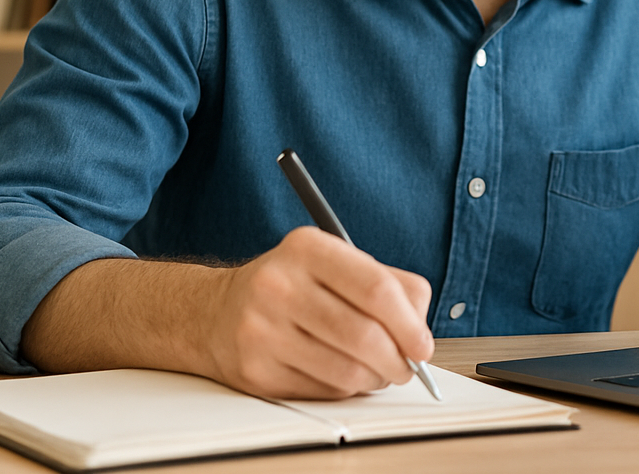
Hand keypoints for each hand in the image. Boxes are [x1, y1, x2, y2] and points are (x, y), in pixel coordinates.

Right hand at [208, 226, 433, 398]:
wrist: (214, 313)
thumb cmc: (289, 287)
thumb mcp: (333, 263)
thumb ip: (388, 284)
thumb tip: (420, 330)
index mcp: (307, 248)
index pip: (376, 288)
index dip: (409, 323)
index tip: (423, 345)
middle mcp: (279, 285)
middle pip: (365, 335)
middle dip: (398, 360)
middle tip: (407, 366)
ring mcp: (262, 330)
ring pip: (347, 371)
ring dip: (375, 378)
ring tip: (377, 371)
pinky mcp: (256, 371)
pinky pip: (324, 391)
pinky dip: (345, 389)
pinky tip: (342, 374)